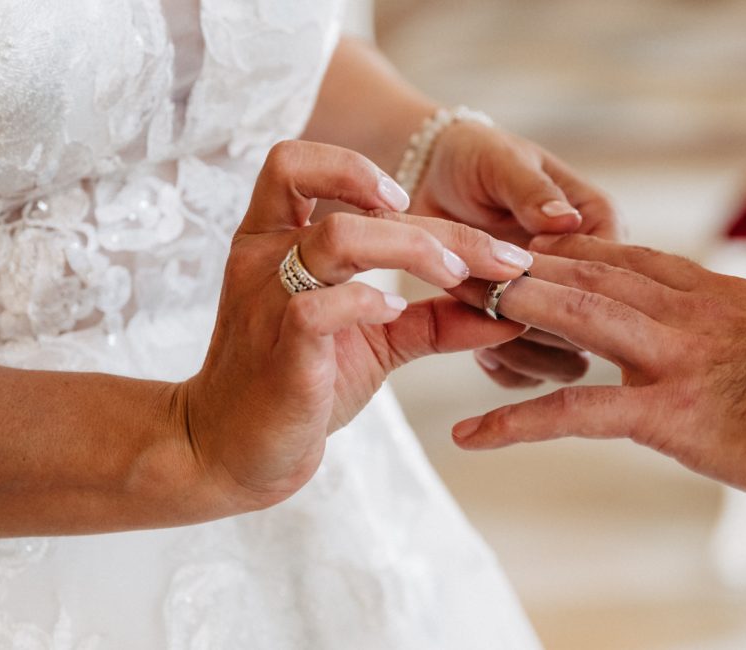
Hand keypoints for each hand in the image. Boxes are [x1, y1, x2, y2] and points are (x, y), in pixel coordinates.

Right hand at [180, 141, 531, 509]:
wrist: (236, 454)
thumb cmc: (302, 387)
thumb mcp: (377, 342)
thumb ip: (435, 319)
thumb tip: (510, 312)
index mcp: (273, 241)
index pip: (295, 163)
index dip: (352, 168)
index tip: (406, 199)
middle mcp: (263, 260)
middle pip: (349, 209)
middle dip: (438, 229)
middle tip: (501, 257)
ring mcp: (266, 302)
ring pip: (336, 239)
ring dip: (412, 250)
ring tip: (459, 278)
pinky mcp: (279, 351)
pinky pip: (318, 308)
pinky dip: (368, 303)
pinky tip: (398, 314)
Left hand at [413, 120, 618, 387]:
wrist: (433, 180)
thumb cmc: (474, 159)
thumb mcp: (501, 163)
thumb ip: (531, 192)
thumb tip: (564, 220)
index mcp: (599, 223)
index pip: (609, 274)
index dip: (566, 286)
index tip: (517, 277)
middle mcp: (593, 274)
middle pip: (591, 326)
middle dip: (536, 321)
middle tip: (486, 301)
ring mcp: (565, 309)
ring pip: (566, 359)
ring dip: (520, 350)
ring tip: (479, 322)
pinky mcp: (533, 334)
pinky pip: (533, 372)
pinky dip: (507, 368)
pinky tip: (479, 350)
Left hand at [448, 234, 745, 503]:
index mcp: (712, 293)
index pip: (625, 257)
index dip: (569, 250)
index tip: (526, 244)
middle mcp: (684, 311)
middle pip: (587, 274)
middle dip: (523, 267)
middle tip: (465, 263)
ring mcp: (671, 357)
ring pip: (575, 318)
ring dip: (510, 311)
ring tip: (453, 312)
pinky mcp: (667, 411)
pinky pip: (575, 411)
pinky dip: (517, 420)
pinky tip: (470, 435)